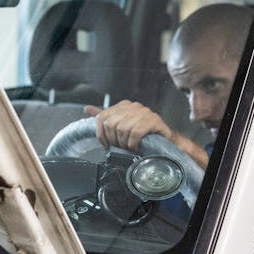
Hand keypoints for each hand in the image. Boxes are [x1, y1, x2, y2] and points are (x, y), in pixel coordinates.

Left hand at [85, 100, 208, 167]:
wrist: (166, 142)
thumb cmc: (142, 135)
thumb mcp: (120, 125)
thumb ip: (105, 117)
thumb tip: (87, 109)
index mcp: (123, 105)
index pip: (101, 117)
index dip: (101, 134)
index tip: (106, 145)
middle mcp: (133, 106)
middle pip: (111, 124)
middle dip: (114, 140)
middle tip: (120, 148)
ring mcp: (145, 112)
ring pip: (123, 129)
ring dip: (124, 143)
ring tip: (129, 148)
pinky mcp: (154, 120)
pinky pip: (136, 132)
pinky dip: (133, 143)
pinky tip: (136, 147)